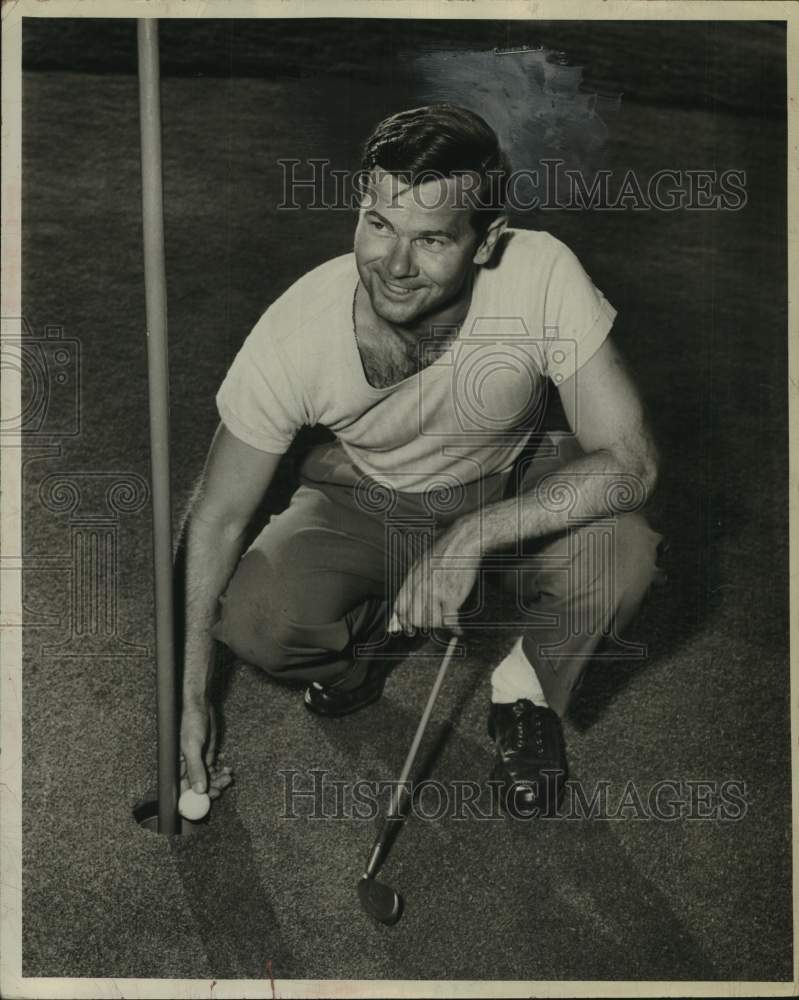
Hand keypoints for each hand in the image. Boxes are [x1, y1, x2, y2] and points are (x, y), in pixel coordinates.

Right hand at [179, 699, 232, 799]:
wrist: (201, 706)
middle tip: (223, 787)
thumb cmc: (191, 722)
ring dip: (219, 781)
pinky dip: (221, 772)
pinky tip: (228, 768)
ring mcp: (198, 762)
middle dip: (211, 790)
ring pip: (208, 780)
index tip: (209, 799)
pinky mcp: (207, 756)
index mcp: (177, 767)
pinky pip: (214, 770)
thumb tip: (199, 790)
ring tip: (228, 775)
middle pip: (197, 789)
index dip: (195, 799)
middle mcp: (186, 767)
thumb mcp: (193, 746)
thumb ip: (195, 767)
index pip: (184, 791)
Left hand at [389, 521, 479, 635]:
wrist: (463, 541)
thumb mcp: (423, 561)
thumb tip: (412, 596)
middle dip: (421, 624)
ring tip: (446, 621)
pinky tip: (458, 630)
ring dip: (439, 625)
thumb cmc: (447, 549)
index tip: (407, 627)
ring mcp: (434, 593)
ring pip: (429, 622)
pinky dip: (454, 628)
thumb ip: (415, 579)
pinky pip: (448, 621)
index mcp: (411, 577)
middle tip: (430, 625)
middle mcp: (419, 587)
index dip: (403, 620)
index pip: (399, 606)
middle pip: (413, 618)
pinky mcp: (450, 597)